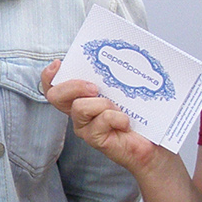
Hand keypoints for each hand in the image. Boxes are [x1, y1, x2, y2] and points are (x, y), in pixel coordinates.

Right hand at [41, 61, 163, 175]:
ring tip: (120, 109)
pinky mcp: (95, 139)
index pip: (53, 87)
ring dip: (104, 104)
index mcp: (81, 98)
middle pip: (56, 96)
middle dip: (73, 86)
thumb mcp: (124, 90)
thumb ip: (113, 77)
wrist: (152, 145)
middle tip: (95, 87)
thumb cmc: (138, 116)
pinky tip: (126, 123)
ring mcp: (85, 128)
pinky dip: (118, 117)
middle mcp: (78, 113)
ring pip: (80, 107)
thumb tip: (114, 56)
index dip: (49, 76)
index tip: (59, 63)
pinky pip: (102, 120)